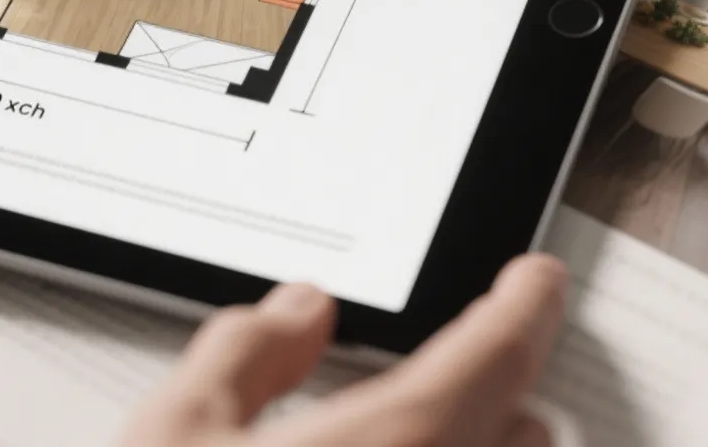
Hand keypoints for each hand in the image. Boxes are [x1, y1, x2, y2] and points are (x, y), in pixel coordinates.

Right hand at [123, 254, 568, 446]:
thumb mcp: (172, 432)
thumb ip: (244, 354)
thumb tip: (296, 309)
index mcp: (395, 445)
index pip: (498, 353)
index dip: (526, 304)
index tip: (535, 278)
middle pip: (525, 435)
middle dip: (512, 388)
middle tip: (487, 349)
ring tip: (443, 426)